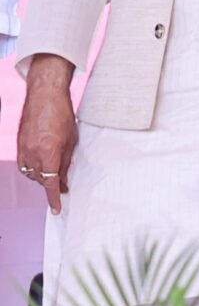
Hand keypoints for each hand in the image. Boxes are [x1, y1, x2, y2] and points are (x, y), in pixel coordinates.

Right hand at [17, 55, 78, 214]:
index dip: (53, 198)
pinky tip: (41, 165)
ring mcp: (23, 150)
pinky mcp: (19, 145)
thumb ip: (65, 162)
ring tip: (53, 172)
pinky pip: (24, 165)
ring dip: (42, 177)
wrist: (44, 97)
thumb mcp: (71, 141)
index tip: (57, 208)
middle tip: (63, 185)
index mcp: (49, 153)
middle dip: (52, 184)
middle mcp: (33, 154)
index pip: (51, 183)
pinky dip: (33, 168)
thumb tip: (62, 180)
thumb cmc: (62, 115)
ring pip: (31, 174)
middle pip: (41, 180)